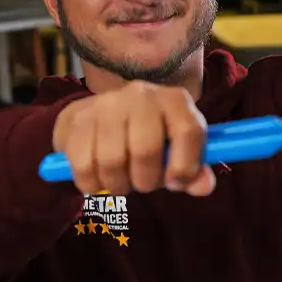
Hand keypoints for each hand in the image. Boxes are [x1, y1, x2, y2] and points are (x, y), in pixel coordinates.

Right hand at [52, 82, 215, 196]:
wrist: (107, 114)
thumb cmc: (153, 139)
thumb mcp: (178, 151)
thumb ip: (194, 173)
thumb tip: (203, 186)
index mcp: (175, 101)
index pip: (188, 131)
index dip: (185, 166)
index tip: (175, 184)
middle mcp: (142, 95)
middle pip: (145, 150)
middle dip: (146, 181)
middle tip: (143, 185)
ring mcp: (107, 104)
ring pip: (111, 161)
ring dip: (117, 185)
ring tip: (121, 182)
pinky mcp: (79, 118)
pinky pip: (83, 165)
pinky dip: (92, 184)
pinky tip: (99, 180)